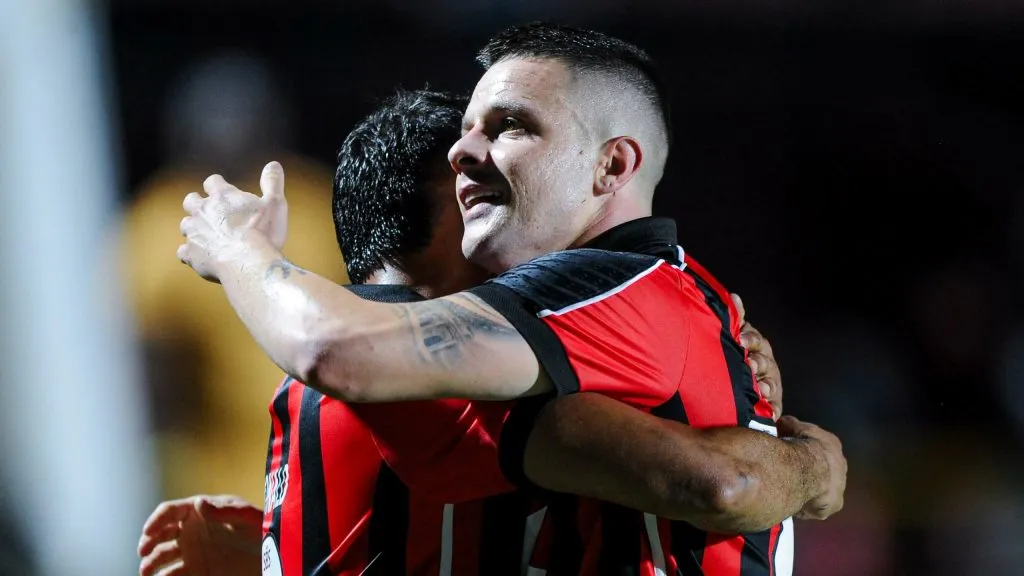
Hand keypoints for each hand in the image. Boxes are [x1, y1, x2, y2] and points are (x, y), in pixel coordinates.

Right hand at [138, 495, 262, 575]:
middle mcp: (190, 531)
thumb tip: (199, 502)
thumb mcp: (247, 516)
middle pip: (159, 535)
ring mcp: (191, 552)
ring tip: (147, 572)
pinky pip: (173, 575)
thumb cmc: (261, 528)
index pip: (169, 511)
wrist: (271, 554)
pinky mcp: (196, 571)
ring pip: (162, 557)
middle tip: (143, 553)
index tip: (148, 532)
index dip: (156, 520)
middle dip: (147, 543)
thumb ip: (224, 510)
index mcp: (199, 511)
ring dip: (150, 564)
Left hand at [178, 161, 288, 282]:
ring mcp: (194, 232)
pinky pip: (183, 252)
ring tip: (206, 236)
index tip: (224, 192)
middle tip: (209, 212)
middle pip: (190, 200)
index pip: (212, 181)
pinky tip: (199, 257)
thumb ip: (272, 182)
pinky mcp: (190, 253)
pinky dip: (190, 254)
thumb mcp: (274, 204)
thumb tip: (273, 164)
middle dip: (197, 204)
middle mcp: (202, 210)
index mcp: (222, 196)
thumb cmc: (263, 232)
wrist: (247, 262)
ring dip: (193, 228)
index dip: (217, 186)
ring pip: (185, 225)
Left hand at [731, 293, 781, 418]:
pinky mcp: (772, 406)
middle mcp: (766, 365)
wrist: (729, 391)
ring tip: (761, 388)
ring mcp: (770, 385)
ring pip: (771, 384)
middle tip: (750, 365)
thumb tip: (735, 297)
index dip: (750, 339)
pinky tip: (769, 410)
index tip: (741, 340)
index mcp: (755, 347)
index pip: (756, 340)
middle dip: (758, 363)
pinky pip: (774, 407)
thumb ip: (735, 319)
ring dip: (767, 385)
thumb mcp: (734, 339)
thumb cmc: (734, 360)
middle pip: (765, 362)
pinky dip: (772, 408)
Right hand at [777, 416, 846, 520]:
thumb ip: (789, 425)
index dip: (805, 453)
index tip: (793, 456)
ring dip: (809, 490)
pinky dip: (805, 506)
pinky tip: (792, 503)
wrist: (810, 469)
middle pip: (824, 471)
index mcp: (833, 447)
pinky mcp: (833, 506)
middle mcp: (841, 468)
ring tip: (791, 491)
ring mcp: (840, 488)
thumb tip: (783, 422)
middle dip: (810, 473)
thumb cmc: (802, 445)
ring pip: (822, 490)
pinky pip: (816, 507)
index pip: (819, 450)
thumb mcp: (792, 427)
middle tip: (792, 475)